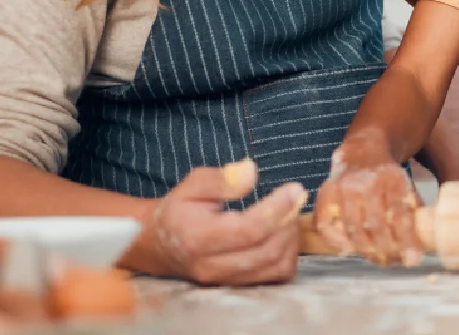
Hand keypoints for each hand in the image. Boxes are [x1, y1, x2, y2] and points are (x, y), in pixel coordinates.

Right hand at [144, 159, 306, 285]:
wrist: (163, 245)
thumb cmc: (180, 210)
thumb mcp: (192, 184)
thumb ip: (221, 179)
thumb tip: (251, 172)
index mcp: (198, 238)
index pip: (249, 229)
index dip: (277, 209)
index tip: (295, 189)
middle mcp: (212, 266)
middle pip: (267, 250)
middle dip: (288, 221)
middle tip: (295, 197)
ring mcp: (226, 281)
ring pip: (276, 266)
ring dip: (291, 238)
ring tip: (288, 213)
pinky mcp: (239, 287)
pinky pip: (276, 276)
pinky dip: (288, 254)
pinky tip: (282, 232)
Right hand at [314, 140, 423, 266]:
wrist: (361, 152)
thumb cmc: (386, 177)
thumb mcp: (405, 185)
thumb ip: (414, 210)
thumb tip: (425, 240)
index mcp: (391, 178)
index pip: (400, 214)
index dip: (407, 240)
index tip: (414, 259)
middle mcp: (365, 182)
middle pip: (375, 224)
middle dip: (386, 250)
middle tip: (394, 262)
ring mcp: (343, 187)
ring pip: (352, 227)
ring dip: (366, 250)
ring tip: (378, 260)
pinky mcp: (326, 193)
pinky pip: (326, 224)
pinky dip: (336, 242)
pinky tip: (349, 251)